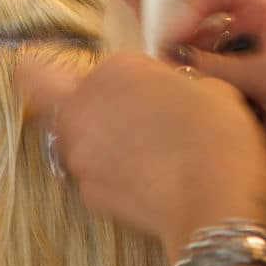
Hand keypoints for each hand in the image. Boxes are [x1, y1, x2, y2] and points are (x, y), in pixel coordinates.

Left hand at [18, 52, 265, 256]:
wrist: (216, 204)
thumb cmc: (220, 138)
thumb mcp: (210, 87)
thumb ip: (174, 81)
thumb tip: (165, 90)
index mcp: (114, 71)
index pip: (92, 61)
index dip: (106, 73)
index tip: (130, 85)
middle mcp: (82, 108)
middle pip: (44, 92)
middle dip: (68, 97)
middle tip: (111, 113)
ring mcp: (79, 155)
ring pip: (66, 137)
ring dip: (89, 139)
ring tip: (136, 154)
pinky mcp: (86, 195)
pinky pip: (88, 174)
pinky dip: (107, 175)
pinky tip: (144, 182)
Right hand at [163, 0, 265, 192]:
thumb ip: (220, 66)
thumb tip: (172, 59)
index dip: (186, 7)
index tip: (174, 41)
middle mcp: (254, 32)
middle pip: (196, 23)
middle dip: (180, 46)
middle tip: (174, 73)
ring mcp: (247, 68)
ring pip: (197, 61)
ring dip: (189, 78)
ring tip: (193, 98)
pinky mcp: (244, 101)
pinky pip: (207, 94)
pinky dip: (199, 102)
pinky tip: (205, 117)